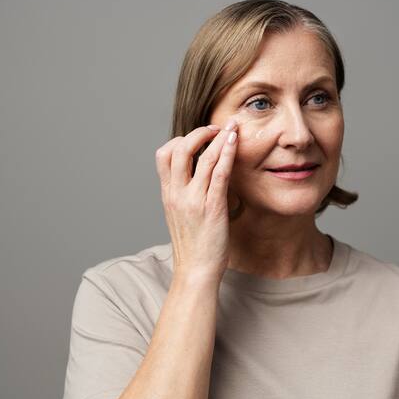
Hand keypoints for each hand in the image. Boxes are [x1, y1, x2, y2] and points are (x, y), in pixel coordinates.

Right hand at [155, 118, 238, 278]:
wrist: (195, 271)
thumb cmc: (193, 246)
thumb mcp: (180, 215)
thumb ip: (184, 194)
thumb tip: (196, 177)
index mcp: (168, 195)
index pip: (163, 155)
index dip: (180, 140)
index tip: (198, 137)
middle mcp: (177, 194)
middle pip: (180, 149)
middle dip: (200, 132)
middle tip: (216, 128)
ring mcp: (194, 200)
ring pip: (203, 157)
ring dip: (219, 137)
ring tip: (232, 127)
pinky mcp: (212, 207)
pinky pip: (220, 173)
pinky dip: (227, 153)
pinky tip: (235, 142)